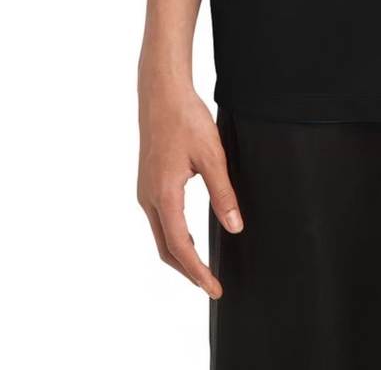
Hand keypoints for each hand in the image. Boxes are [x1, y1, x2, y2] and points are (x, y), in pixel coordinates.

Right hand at [137, 78, 243, 296]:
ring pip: (159, 235)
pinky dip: (172, 236)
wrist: (161, 93)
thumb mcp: (211, 156)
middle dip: (187, 271)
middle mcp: (148, 197)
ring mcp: (144, 190)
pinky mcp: (147, 181)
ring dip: (178, 255)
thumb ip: (223, 194)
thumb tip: (235, 227)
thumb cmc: (185, 119)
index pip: (180, 247)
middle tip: (210, 285)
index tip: (214, 288)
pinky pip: (157, 219)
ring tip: (200, 267)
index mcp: (163, 195)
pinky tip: (186, 235)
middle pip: (165, 248)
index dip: (198, 272)